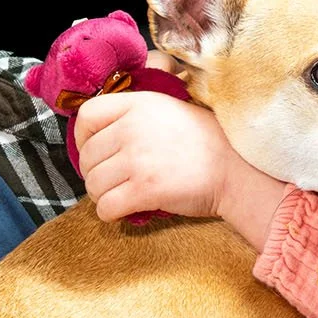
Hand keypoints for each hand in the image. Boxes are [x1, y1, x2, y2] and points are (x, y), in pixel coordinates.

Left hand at [74, 91, 239, 220]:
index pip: (87, 115)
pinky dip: (110, 213)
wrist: (234, 169)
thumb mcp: (169, 109)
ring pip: (93, 184)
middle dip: (96, 172)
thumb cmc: (206, 141)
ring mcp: (137, 160)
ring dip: (103, 195)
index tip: (94, 149)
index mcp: (138, 104)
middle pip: (87, 156)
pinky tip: (126, 210)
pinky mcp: (144, 190)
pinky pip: (105, 207)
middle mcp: (132, 129)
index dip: (82, 136)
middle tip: (114, 180)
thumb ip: (135, 114)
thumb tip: (102, 132)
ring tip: (121, 195)